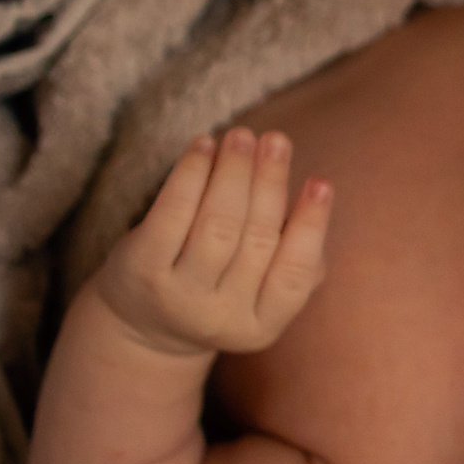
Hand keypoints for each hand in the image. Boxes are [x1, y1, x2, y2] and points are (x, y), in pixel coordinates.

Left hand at [93, 127, 332, 357]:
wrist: (142, 325)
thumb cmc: (218, 292)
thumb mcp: (259, 295)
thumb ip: (296, 261)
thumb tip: (317, 210)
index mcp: (260, 327)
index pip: (293, 275)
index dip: (310, 227)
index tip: (322, 182)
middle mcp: (220, 318)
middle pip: (255, 240)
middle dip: (268, 183)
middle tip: (277, 140)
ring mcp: (178, 296)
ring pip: (216, 224)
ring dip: (232, 173)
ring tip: (242, 136)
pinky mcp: (142, 270)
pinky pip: (172, 213)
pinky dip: (190, 174)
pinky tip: (203, 146)